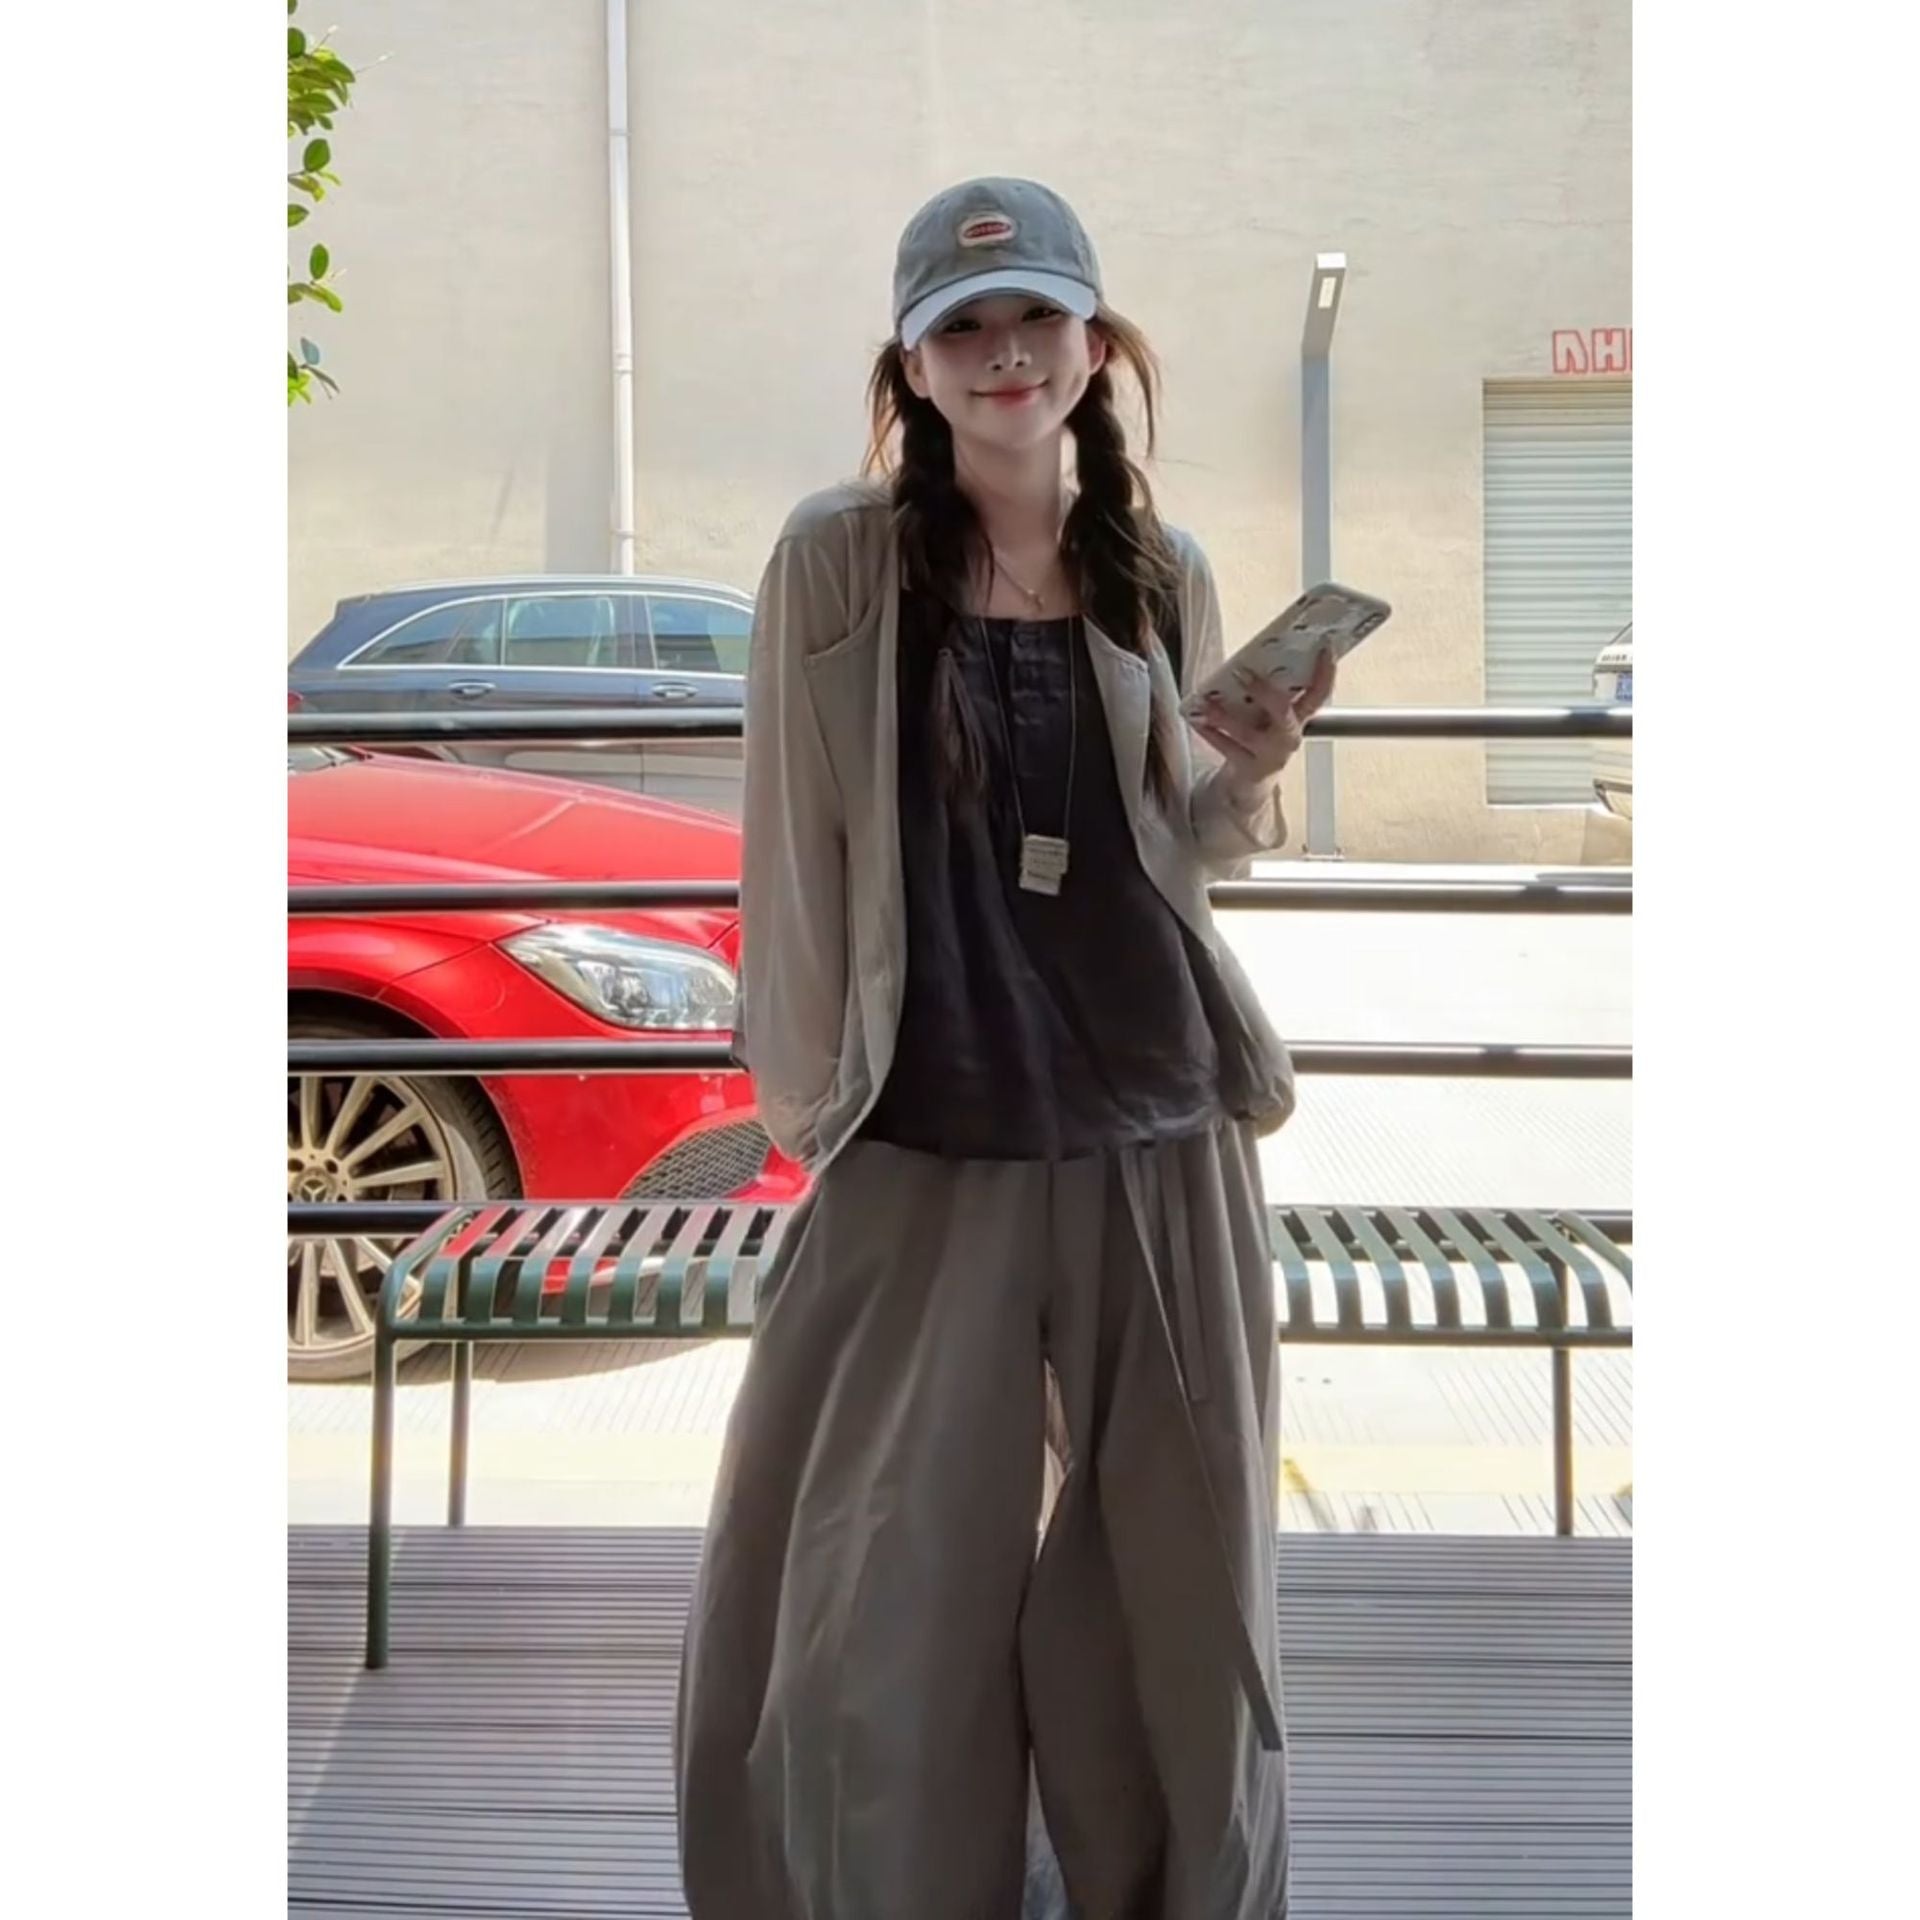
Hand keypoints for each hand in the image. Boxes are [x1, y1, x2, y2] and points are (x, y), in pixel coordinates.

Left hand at [1192, 646, 1336, 800]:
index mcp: (1299, 717)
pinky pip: (1228, 749)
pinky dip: (1211, 734)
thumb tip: (1249, 660)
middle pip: (1283, 712)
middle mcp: (1289, 735)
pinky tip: (1197, 721)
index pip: (1319, 692)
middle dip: (1263, 691)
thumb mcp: (1271, 714)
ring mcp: (1271, 754)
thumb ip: (1268, 691)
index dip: (1325, 672)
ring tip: (1205, 702)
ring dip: (1224, 715)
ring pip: (1248, 733)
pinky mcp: (1250, 768)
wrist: (1253, 780)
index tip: (1325, 648)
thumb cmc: (1262, 737)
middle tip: (1242, 673)